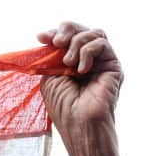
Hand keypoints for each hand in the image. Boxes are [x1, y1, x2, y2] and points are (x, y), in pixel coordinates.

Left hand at [36, 22, 123, 155]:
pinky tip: (81, 70)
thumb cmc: (64, 107)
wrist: (80, 124)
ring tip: (68, 63)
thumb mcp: (50, 77)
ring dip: (77, 43)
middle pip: (80, 30)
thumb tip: (50, 38)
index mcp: (70, 64)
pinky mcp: (113, 65)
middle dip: (66, 31)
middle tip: (57, 43)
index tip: (41, 37)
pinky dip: (88, 51)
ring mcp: (101, 62)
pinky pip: (102, 43)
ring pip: (93, 33)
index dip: (54, 33)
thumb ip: (52, 56)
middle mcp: (87, 61)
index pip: (66, 39)